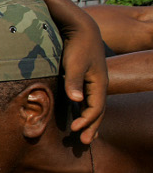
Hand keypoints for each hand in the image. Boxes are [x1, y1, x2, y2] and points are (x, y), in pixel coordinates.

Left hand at [51, 4, 106, 143]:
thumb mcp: (74, 64)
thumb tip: (76, 100)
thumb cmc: (77, 46)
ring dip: (90, 122)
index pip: (96, 108)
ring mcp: (94, 83)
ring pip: (95, 107)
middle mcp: (99, 85)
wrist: (81, 30)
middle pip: (99, 111)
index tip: (75, 130)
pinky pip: (89, 100)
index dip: (87, 121)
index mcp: (99, 84)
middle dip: (92, 127)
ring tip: (85, 136)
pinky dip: (86, 111)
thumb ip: (74, 81)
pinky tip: (81, 117)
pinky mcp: (86, 80)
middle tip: (85, 142)